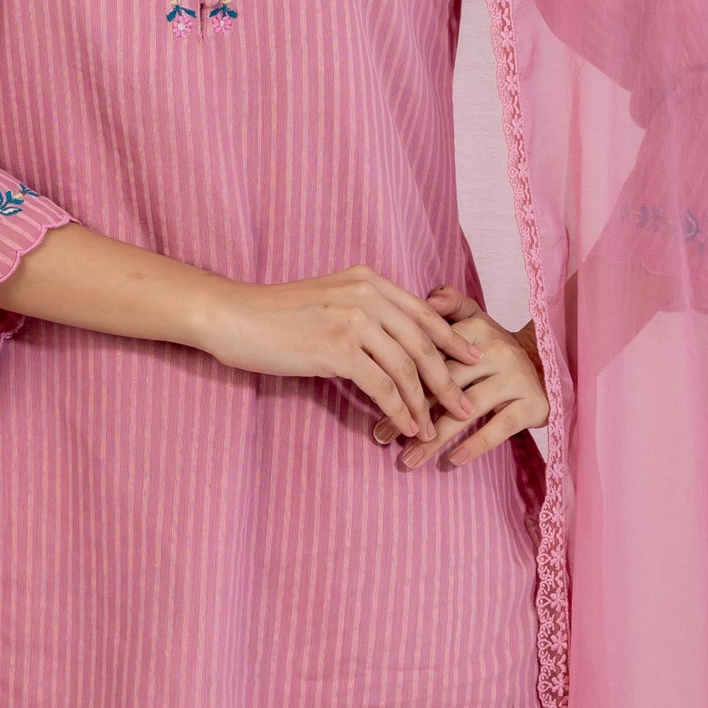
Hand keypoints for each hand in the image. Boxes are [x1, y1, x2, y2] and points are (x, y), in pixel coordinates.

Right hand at [197, 268, 483, 441]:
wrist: (233, 316)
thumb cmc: (275, 314)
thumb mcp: (328, 298)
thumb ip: (363, 311)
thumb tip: (394, 341)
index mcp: (368, 280)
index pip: (424, 312)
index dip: (452, 339)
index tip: (474, 359)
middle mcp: (367, 294)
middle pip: (422, 342)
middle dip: (447, 379)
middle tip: (464, 405)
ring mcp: (353, 320)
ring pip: (405, 367)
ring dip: (424, 403)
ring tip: (435, 427)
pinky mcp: (337, 348)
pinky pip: (381, 385)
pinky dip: (398, 409)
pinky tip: (405, 426)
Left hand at [388, 283, 550, 470]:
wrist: (551, 363)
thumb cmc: (497, 347)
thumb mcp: (476, 320)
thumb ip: (450, 305)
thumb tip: (428, 298)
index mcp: (477, 328)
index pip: (433, 353)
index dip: (402, 377)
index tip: (374, 398)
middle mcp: (497, 351)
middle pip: (445, 383)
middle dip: (410, 410)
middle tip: (380, 435)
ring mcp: (515, 378)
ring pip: (467, 409)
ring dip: (435, 437)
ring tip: (408, 459)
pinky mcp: (532, 404)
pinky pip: (499, 427)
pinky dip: (476, 445)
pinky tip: (452, 461)